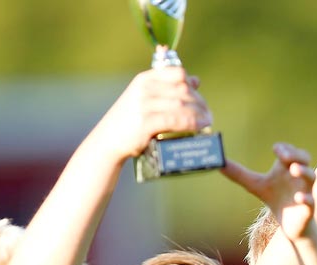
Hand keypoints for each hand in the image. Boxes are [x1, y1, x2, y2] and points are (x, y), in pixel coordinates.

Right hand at [94, 67, 211, 161]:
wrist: (108, 139)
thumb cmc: (131, 120)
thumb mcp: (146, 98)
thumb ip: (169, 88)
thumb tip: (195, 80)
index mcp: (145, 79)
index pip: (177, 73)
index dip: (191, 84)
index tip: (198, 97)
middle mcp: (144, 89)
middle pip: (183, 90)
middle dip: (199, 102)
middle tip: (208, 113)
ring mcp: (144, 105)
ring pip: (181, 105)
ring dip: (199, 113)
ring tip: (207, 121)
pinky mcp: (145, 122)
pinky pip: (175, 120)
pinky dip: (191, 123)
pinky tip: (199, 127)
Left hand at [222, 143, 315, 239]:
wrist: (291, 225)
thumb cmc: (276, 199)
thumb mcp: (255, 185)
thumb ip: (238, 173)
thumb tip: (218, 163)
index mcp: (287, 168)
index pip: (290, 151)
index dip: (285, 148)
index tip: (275, 149)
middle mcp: (299, 177)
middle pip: (304, 158)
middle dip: (295, 154)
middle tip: (283, 156)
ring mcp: (305, 191)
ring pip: (311, 176)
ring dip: (304, 171)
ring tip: (294, 170)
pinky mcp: (308, 208)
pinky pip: (311, 201)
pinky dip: (306, 198)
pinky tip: (299, 197)